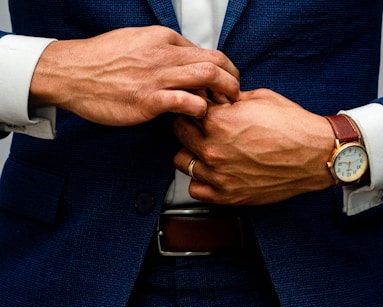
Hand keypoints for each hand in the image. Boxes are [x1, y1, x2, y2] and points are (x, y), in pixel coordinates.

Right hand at [29, 26, 239, 125]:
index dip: (221, 68)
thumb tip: (181, 61)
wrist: (72, 73)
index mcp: (162, 38)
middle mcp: (164, 54)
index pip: (204, 51)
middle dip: (233, 78)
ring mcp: (157, 77)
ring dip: (225, 93)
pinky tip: (200, 116)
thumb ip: (160, 50)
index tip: (225, 81)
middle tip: (236, 93)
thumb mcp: (134, 42)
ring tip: (228, 106)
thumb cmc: (100, 60)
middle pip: (214, 61)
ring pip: (207, 78)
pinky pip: (187, 102)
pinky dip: (201, 110)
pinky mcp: (149, 100)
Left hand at [173, 89, 335, 204]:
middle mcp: (213, 150)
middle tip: (201, 126)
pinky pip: (195, 189)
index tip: (199, 108)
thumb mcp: (259, 99)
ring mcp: (218, 175)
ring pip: (181, 161)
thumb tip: (213, 98)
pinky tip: (212, 172)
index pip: (185, 109)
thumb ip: (228, 100)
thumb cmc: (292, 126)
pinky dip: (200, 180)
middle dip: (189, 125)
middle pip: (179, 133)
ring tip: (206, 150)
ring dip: (190, 153)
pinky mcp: (227, 195)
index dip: (193, 106)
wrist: (315, 155)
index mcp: (218, 122)